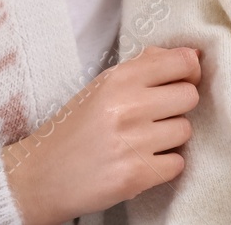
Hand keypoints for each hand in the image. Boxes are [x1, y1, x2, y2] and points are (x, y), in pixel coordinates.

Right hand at [1, 45, 201, 224]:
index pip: (182, 62)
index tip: (181, 81)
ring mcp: (133, 143)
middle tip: (154, 117)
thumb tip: (192, 54)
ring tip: (142, 142)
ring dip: (169, 138)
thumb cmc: (74, 129)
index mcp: (118, 79)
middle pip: (190, 96)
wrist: (38, 177)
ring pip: (185, 131)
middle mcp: (127, 107)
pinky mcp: (136, 176)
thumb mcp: (103, 87)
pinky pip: (178, 164)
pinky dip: (164, 166)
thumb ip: (145, 66)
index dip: (189, 72)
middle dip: (177, 107)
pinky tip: (140, 162)